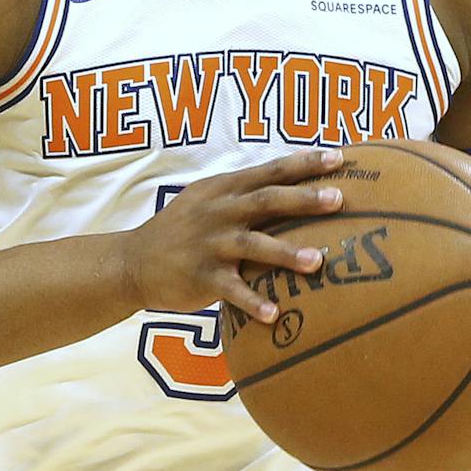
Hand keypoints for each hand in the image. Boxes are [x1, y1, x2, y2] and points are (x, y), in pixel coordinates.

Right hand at [119, 149, 344, 321]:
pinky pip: (231, 290)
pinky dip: (253, 302)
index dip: (304, 163)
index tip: (337, 157)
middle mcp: (218, 212)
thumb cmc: (181, 229)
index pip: (270, 170)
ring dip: (286, 251)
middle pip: (266, 200)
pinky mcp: (200, 276)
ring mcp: (209, 244)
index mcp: (224, 189)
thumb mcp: (207, 200)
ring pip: (252, 243)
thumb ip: (244, 194)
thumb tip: (295, 187)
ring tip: (317, 261)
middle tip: (338, 199)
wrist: (132, 261)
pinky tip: (275, 313)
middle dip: (304, 199)